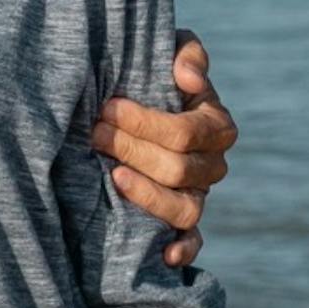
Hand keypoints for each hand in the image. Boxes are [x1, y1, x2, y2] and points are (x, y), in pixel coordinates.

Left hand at [93, 28, 235, 268]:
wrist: (126, 106)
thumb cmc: (149, 77)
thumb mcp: (168, 52)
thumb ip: (186, 52)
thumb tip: (188, 77)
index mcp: (215, 125)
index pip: (187, 131)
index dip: (146, 122)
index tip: (106, 107)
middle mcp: (211, 164)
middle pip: (178, 168)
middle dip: (132, 149)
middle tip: (94, 133)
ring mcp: (198, 194)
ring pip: (186, 207)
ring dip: (148, 195)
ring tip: (112, 177)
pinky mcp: (183, 221)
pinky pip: (193, 241)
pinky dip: (183, 250)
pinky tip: (164, 255)